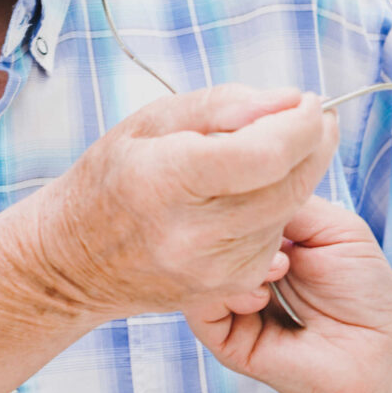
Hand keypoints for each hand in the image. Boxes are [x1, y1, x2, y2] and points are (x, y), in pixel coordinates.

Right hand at [10, 85, 337, 322]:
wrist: (73, 261)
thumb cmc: (113, 178)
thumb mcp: (152, 121)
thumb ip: (223, 104)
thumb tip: (290, 100)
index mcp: (167, 179)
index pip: (264, 154)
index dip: (301, 125)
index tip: (312, 103)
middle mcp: (191, 233)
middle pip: (287, 187)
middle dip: (315, 148)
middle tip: (318, 122)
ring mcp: (209, 270)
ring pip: (285, 217)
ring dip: (293, 182)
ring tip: (272, 158)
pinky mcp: (221, 292)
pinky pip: (272, 246)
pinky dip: (276, 217)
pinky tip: (251, 199)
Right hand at [186, 198, 391, 392]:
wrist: (380, 354)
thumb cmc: (367, 291)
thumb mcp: (333, 227)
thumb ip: (287, 201)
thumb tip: (243, 184)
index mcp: (267, 242)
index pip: (231, 209)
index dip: (237, 194)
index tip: (255, 187)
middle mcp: (243, 270)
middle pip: (210, 235)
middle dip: (232, 225)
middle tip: (266, 231)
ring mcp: (232, 306)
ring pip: (199, 270)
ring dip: (231, 259)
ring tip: (277, 265)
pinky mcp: (227, 342)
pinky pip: (200, 308)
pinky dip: (224, 292)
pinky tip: (261, 293)